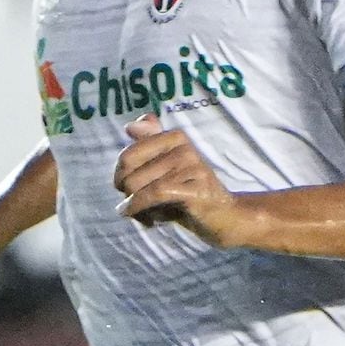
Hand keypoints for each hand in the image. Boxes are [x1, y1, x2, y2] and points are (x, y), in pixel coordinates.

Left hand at [114, 115, 254, 245]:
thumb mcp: (165, 169)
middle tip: (134, 203)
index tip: (125, 189)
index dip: (120, 175)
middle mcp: (183, 147)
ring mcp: (191, 166)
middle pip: (130, 168)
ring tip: (142, 215)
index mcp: (175, 137)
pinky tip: (143, 219)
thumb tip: (130, 126)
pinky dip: (141, 206)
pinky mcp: (195, 188)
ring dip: (134, 204)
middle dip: (125, 189)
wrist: (224, 216)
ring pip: (139, 182)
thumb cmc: (189, 192)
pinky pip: (155, 193)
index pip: (128, 154)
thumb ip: (148, 145)